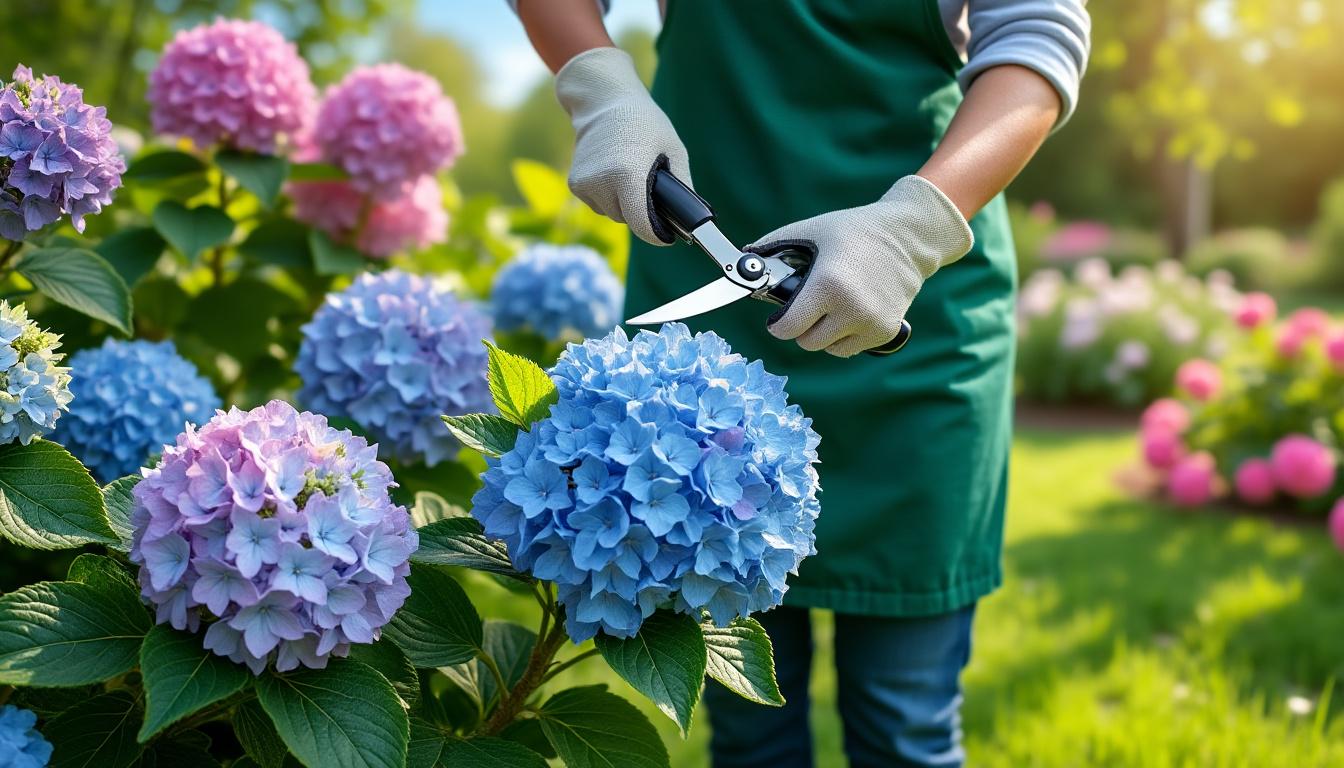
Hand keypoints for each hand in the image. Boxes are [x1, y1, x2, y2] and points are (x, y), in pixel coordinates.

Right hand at [555, 47, 691, 244]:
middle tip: (651, 190)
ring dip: (624, 205)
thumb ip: (682, 187)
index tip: (667, 236)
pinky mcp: (574, 184)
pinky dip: (609, 197)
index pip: (642, 226)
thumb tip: (690, 219)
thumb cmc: (644, 122)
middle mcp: (601, 183)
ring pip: (613, 214)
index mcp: (628, 174)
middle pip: (628, 220)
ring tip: (631, 175)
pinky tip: (614, 173)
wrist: (603, 101)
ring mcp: (584, 185)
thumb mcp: (674, 150)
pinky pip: (599, 204)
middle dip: (642, 213)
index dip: (657, 236)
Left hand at [748, 175, 972, 356]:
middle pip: (806, 342)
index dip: (778, 324)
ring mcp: (871, 323)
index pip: (787, 328)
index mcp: (829, 284)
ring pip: (828, 349)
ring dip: (824, 334)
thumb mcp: (812, 230)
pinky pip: (850, 349)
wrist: (908, 238)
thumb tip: (744, 257)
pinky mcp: (885, 332)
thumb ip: (773, 246)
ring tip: (833, 306)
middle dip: (801, 327)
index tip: (778, 318)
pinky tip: (851, 311)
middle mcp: (851, 309)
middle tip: (808, 306)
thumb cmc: (856, 231)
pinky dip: (845, 336)